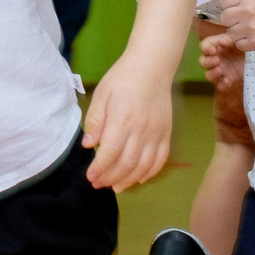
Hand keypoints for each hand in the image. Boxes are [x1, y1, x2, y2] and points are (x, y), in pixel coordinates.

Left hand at [80, 54, 173, 191]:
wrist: (152, 67)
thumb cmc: (122, 79)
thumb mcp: (101, 95)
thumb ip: (94, 121)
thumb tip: (88, 145)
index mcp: (122, 119)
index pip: (110, 152)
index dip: (99, 169)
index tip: (90, 177)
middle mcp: (141, 129)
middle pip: (126, 163)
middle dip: (110, 178)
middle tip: (98, 184)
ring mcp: (156, 133)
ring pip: (143, 165)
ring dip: (128, 180)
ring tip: (115, 187)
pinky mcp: (167, 133)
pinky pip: (161, 159)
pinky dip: (150, 172)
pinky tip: (139, 179)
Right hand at [199, 33, 244, 90]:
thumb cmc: (246, 46)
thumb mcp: (239, 39)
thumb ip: (230, 38)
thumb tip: (222, 42)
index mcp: (216, 47)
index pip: (204, 47)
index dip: (206, 49)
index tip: (213, 50)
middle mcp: (215, 59)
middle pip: (203, 62)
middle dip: (207, 62)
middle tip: (216, 60)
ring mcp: (220, 71)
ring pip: (208, 75)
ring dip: (212, 73)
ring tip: (219, 70)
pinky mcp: (226, 81)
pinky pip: (220, 86)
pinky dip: (221, 84)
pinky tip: (227, 81)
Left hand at [215, 0, 254, 52]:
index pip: (223, 0)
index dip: (229, 3)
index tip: (239, 4)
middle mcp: (249, 11)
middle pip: (224, 17)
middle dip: (232, 17)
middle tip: (245, 16)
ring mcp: (252, 29)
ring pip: (230, 32)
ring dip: (237, 30)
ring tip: (250, 25)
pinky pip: (238, 44)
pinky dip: (244, 41)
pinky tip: (254, 34)